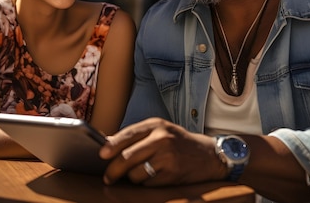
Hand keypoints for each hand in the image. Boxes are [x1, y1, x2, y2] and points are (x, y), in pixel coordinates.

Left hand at [99, 117, 226, 185]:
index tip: (101, 155)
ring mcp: (168, 157)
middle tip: (108, 177)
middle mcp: (162, 139)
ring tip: (137, 174)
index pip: (128, 134)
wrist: (208, 155)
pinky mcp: (173, 174)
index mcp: (156, 125)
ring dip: (132, 178)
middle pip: (127, 157)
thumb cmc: (178, 142)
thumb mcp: (160, 130)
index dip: (112, 146)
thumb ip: (136, 136)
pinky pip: (148, 184)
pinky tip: (153, 177)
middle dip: (113, 170)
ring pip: (135, 174)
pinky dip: (146, 184)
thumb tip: (107, 145)